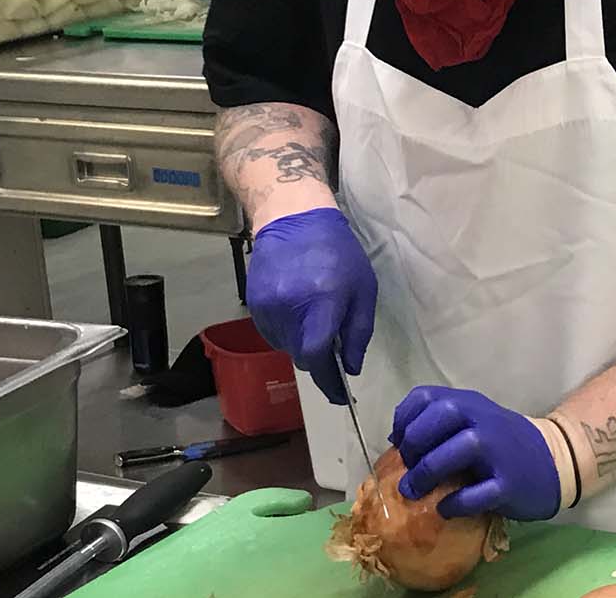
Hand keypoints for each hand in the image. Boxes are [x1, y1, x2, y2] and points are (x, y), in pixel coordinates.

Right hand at [246, 208, 376, 404]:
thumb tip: (350, 368)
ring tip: (312, 312)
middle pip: (302, 356)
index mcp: (322, 303)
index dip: (329, 383)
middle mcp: (289, 308)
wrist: (293, 218)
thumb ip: (358, 331)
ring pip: (286, 346)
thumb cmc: (338, 252)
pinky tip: (296, 307)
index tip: (340, 396)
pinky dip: (287, 329)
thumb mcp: (363, 288)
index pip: (317, 357)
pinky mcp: (253, 304)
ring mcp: (267, 307)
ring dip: (301, 341)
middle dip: (318, 357)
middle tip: (331, 340)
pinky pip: (272, 332)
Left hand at [390, 386, 561, 520]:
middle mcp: (484, 420)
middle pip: (443, 413)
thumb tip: (396, 439)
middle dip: (415, 442)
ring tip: (414, 492)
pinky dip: (455, 503)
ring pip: (461, 448)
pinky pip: (478, 493)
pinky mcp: (510, 483)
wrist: (554, 461)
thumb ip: (438, 425)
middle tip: (407, 467)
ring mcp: (500, 451)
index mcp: (469, 403)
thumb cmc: (502, 444)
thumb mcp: (473, 422)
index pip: (425, 396)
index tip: (399, 442)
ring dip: (429, 471)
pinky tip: (445, 508)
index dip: (403, 419)